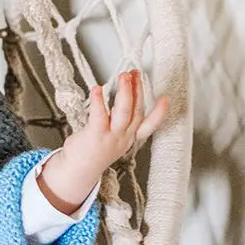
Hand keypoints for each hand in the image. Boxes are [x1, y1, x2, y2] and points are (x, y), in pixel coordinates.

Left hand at [40, 70, 169, 213]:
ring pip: (124, 112)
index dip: (159, 112)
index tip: (166, 99)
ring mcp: (111, 136)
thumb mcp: (113, 139)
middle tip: (136, 73)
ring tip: (124, 77)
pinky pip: (100, 115)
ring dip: (125, 92)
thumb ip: (119, 123)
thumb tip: (120, 101)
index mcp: (129, 137)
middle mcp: (124, 137)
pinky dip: (99, 101)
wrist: (79, 170)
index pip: (149, 125)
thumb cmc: (93, 151)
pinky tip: (97, 89)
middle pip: (136, 111)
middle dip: (138, 90)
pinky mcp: (96, 135)